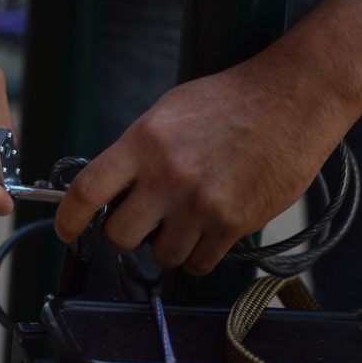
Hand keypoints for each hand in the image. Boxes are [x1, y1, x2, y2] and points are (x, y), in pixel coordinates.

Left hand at [54, 57, 357, 275]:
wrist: (294, 98)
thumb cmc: (231, 101)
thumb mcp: (169, 113)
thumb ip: (136, 152)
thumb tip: (110, 189)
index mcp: (144, 142)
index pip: (86, 191)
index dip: (68, 219)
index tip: (67, 231)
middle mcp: (168, 176)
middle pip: (119, 237)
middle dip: (125, 236)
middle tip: (141, 224)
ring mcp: (201, 204)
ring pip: (161, 256)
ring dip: (168, 246)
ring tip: (186, 221)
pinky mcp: (233, 224)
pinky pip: (199, 264)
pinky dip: (200, 255)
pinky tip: (209, 231)